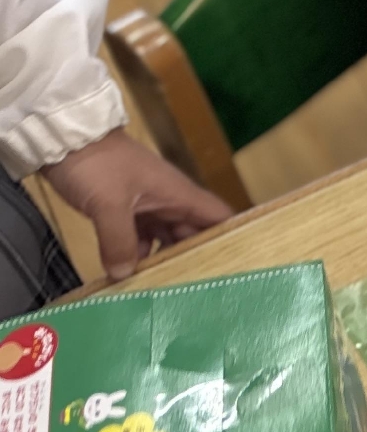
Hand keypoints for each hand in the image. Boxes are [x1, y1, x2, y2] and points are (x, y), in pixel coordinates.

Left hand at [42, 128, 233, 280]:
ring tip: (160, 287)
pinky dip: (137, 254)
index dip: (231, 239)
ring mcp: (147, 206)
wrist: (65, 140)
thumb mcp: (108, 205)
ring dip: (162, 260)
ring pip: (165, 238)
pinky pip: (140, 237)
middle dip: (193, 259)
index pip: (218, 218)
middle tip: (193, 292)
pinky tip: (128, 273)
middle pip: (193, 235)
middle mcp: (169, 202)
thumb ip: (119, 241)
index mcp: (178, 195)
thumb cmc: (98, 165)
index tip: (236, 267)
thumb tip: (126, 274)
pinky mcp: (125, 210)